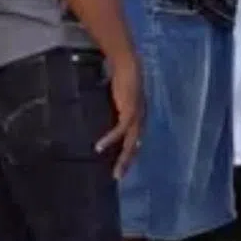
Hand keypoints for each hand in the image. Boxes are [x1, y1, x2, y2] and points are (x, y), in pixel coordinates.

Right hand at [96, 58, 143, 179]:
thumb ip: (116, 107)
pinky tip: (99, 147)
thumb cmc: (122, 77)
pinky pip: (120, 130)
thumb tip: (104, 113)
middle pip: (135, 145)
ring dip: (123, 158)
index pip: (135, 139)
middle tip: (118, 176)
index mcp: (139, 115)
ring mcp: (137, 115)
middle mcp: (141, 118)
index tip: (121, 166)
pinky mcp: (129, 111)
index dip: (129, 153)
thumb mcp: (119, 97)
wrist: (127, 63)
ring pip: (131, 143)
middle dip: (127, 162)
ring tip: (114, 172)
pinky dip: (110, 139)